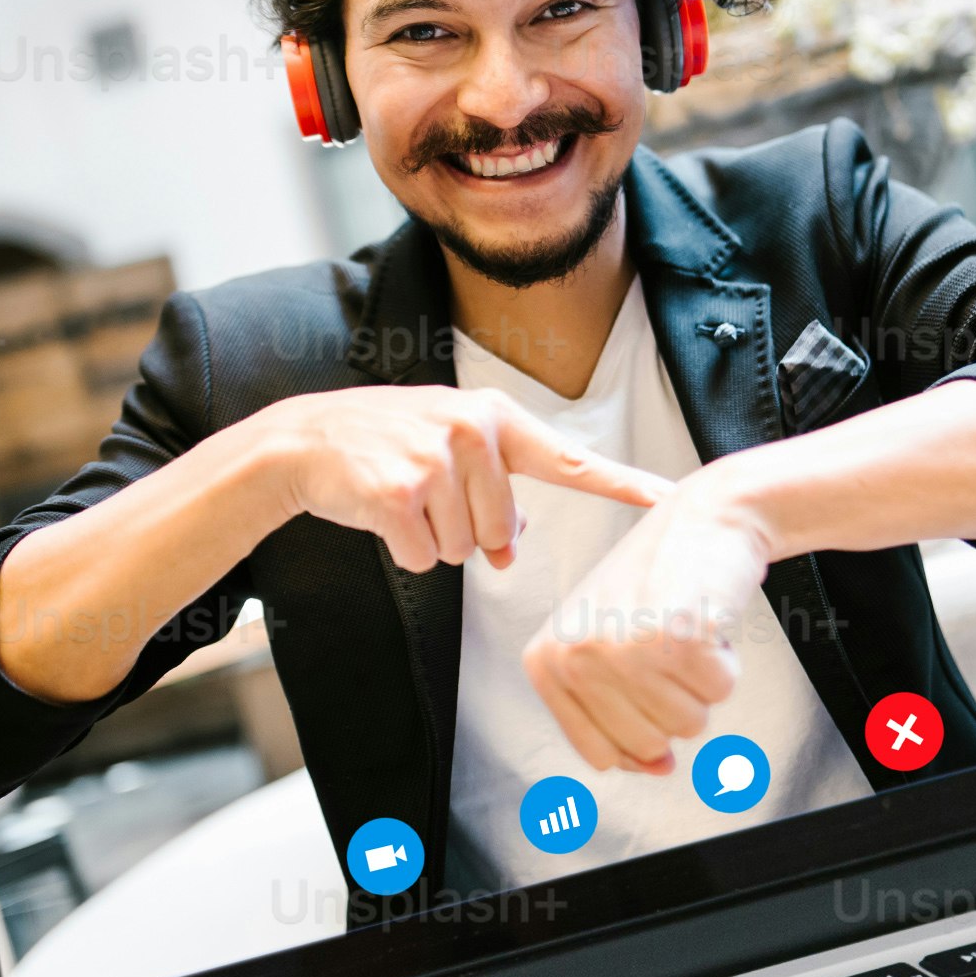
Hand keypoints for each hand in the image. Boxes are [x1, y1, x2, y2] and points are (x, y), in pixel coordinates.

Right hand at [256, 386, 658, 576]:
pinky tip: (380, 511)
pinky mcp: (400, 494)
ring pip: (465, 550)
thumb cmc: (388, 446)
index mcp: (498, 419)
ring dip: (431, 539)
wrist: (306, 440)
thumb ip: (496, 491)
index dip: (623, 485)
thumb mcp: (451, 450)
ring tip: (401, 496)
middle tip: (426, 494)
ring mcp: (436, 461)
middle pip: (503, 532)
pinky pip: (424, 557)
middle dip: (465, 530)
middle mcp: (474, 432)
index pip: (572, 462)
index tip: (669, 497)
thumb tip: (510, 552)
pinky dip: (401, 549)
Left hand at [524, 481, 775, 773]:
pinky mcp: (677, 638)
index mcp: (548, 661)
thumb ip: (617, 714)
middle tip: (670, 650)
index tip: (651, 695)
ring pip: (688, 724)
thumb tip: (655, 766)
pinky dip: (726, 662)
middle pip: (648, 744)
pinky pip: (720, 691)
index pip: (601, 754)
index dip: (640, 736)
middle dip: (675, 704)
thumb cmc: (658, 575)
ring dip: (702, 682)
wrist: (705, 516)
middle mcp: (578, 656)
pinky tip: (705, 622)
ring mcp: (626, 648)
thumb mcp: (609, 643)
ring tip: (685, 631)